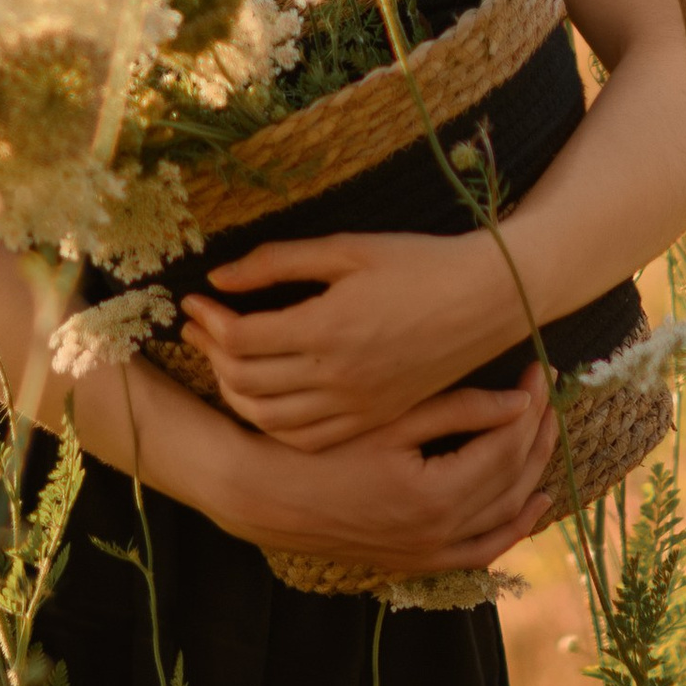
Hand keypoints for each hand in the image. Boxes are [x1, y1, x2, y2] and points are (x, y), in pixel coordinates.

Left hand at [180, 230, 524, 451]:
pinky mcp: (374, 417)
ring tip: (226, 360)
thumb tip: (219, 277)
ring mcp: (357, 404)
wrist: (489, 298)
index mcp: (328, 328)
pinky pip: (307, 437)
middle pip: (246, 380)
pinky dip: (274, 423)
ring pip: (270, 418)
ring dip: (236, 391)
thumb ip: (278, 262)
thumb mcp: (347, 248)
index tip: (196, 300)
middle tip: (201, 326)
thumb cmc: (419, 263)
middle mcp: (338, 375)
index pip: (241, 338)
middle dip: (211, 352)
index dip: (208, 319)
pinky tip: (267, 396)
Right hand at [206, 362, 563, 579]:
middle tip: (550, 392)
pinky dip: (511, 529)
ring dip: (534, 474)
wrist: (266, 497)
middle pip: (512, 479)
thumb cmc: (319, 450)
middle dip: (538, 433)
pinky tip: (530, 505)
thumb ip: (456, 409)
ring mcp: (430, 553)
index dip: (529, 405)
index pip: (505, 446)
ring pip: (505, 516)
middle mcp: (440, 533)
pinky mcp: (417, 561)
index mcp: (435, 495)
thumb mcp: (387, 420)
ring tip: (548, 433)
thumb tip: (520, 400)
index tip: (539, 370)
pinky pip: (481, 551)